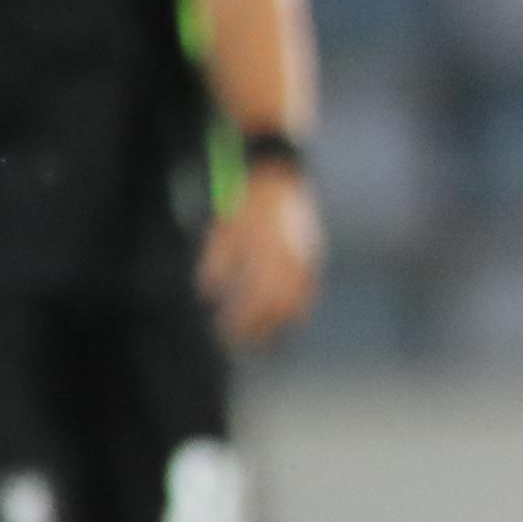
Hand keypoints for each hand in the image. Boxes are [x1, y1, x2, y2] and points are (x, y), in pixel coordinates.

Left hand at [199, 168, 324, 345]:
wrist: (281, 177)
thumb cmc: (247, 202)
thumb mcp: (224, 230)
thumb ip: (217, 263)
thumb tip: (209, 294)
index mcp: (267, 256)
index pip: (253, 302)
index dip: (239, 322)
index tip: (224, 334)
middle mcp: (291, 261)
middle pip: (277, 309)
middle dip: (260, 331)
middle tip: (242, 345)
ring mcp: (306, 259)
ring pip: (298, 303)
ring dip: (280, 324)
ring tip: (266, 338)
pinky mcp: (313, 255)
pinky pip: (309, 290)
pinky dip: (298, 308)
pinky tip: (287, 315)